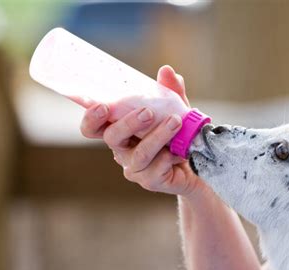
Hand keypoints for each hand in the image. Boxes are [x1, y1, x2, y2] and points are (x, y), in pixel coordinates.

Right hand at [79, 65, 206, 196]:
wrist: (197, 164)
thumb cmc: (179, 136)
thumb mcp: (176, 109)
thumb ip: (170, 92)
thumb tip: (166, 70)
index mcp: (120, 131)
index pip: (94, 127)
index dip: (91, 118)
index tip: (102, 106)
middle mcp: (122, 151)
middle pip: (112, 138)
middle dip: (128, 123)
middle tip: (147, 112)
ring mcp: (135, 168)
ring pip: (140, 153)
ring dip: (158, 135)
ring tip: (176, 121)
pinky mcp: (151, 181)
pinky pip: (157, 168)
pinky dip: (170, 155)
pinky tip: (180, 151)